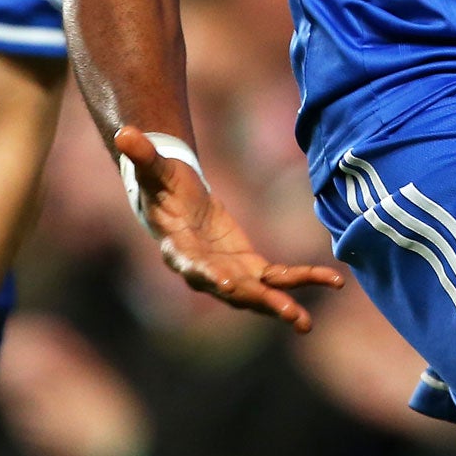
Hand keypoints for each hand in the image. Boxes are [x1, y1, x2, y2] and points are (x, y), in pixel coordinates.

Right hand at [115, 124, 343, 331]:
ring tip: (305, 323)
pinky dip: (302, 279)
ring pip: (257, 294)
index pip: (192, 266)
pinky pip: (276, 278)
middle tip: (288, 313)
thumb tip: (123, 132)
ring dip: (282, 306)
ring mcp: (228, 272)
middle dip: (259, 302)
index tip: (222, 283)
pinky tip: (331, 281)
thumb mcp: (152, 167)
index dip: (206, 275)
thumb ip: (142, 155)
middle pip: (232, 291)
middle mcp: (204, 270)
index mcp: (178, 249)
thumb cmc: (160, 184)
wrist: (174, 201)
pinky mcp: (247, 267)